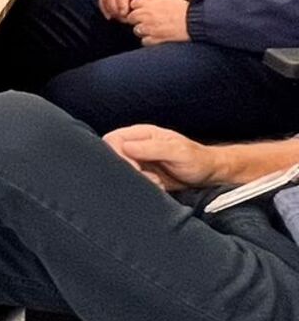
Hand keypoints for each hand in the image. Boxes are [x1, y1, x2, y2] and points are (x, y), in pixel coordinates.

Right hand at [98, 0, 168, 21]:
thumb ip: (149, 1)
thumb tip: (138, 10)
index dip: (122, 2)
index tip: (125, 14)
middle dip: (116, 9)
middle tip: (124, 19)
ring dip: (111, 10)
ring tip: (120, 18)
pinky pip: (103, 0)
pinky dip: (105, 9)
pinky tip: (111, 16)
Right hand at [103, 125, 221, 190]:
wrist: (209, 173)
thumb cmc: (197, 159)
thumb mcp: (178, 152)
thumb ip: (152, 148)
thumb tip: (125, 147)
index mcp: (141, 134)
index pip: (112, 140)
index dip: (118, 156)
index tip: (137, 169)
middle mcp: (135, 145)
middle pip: (111, 156)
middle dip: (128, 171)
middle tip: (150, 179)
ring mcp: (137, 160)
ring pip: (119, 170)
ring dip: (136, 180)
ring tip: (157, 183)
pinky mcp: (141, 174)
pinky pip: (129, 180)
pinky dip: (141, 187)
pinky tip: (157, 186)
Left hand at [128, 0, 191, 44]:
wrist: (199, 17)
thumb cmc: (189, 4)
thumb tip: (151, 0)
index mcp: (148, 0)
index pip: (133, 4)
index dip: (140, 7)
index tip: (146, 10)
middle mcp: (145, 13)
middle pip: (132, 18)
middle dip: (139, 19)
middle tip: (150, 20)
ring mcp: (149, 27)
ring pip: (137, 30)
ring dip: (144, 30)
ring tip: (156, 29)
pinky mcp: (155, 39)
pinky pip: (145, 41)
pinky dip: (151, 40)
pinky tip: (159, 37)